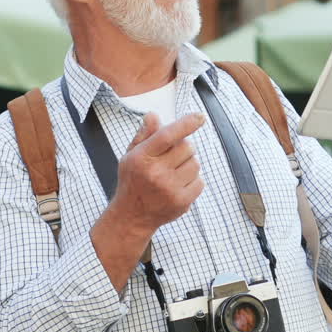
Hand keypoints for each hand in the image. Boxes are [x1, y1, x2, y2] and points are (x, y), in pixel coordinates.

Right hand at [110, 113, 206, 236]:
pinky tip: (179, 185)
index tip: (200, 117)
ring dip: (189, 164)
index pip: (167, 135)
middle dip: (184, 148)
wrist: (132, 216)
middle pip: (187, 147)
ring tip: (174, 172)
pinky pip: (200, 181)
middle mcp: (155, 173)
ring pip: (196, 163)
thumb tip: (153, 115)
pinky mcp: (181, 201)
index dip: (186, 124)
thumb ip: (144, 135)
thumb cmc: (133, 181)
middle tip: (173, 157)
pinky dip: (193, 181)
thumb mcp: (131, 155)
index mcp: (141, 157)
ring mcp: (169, 188)